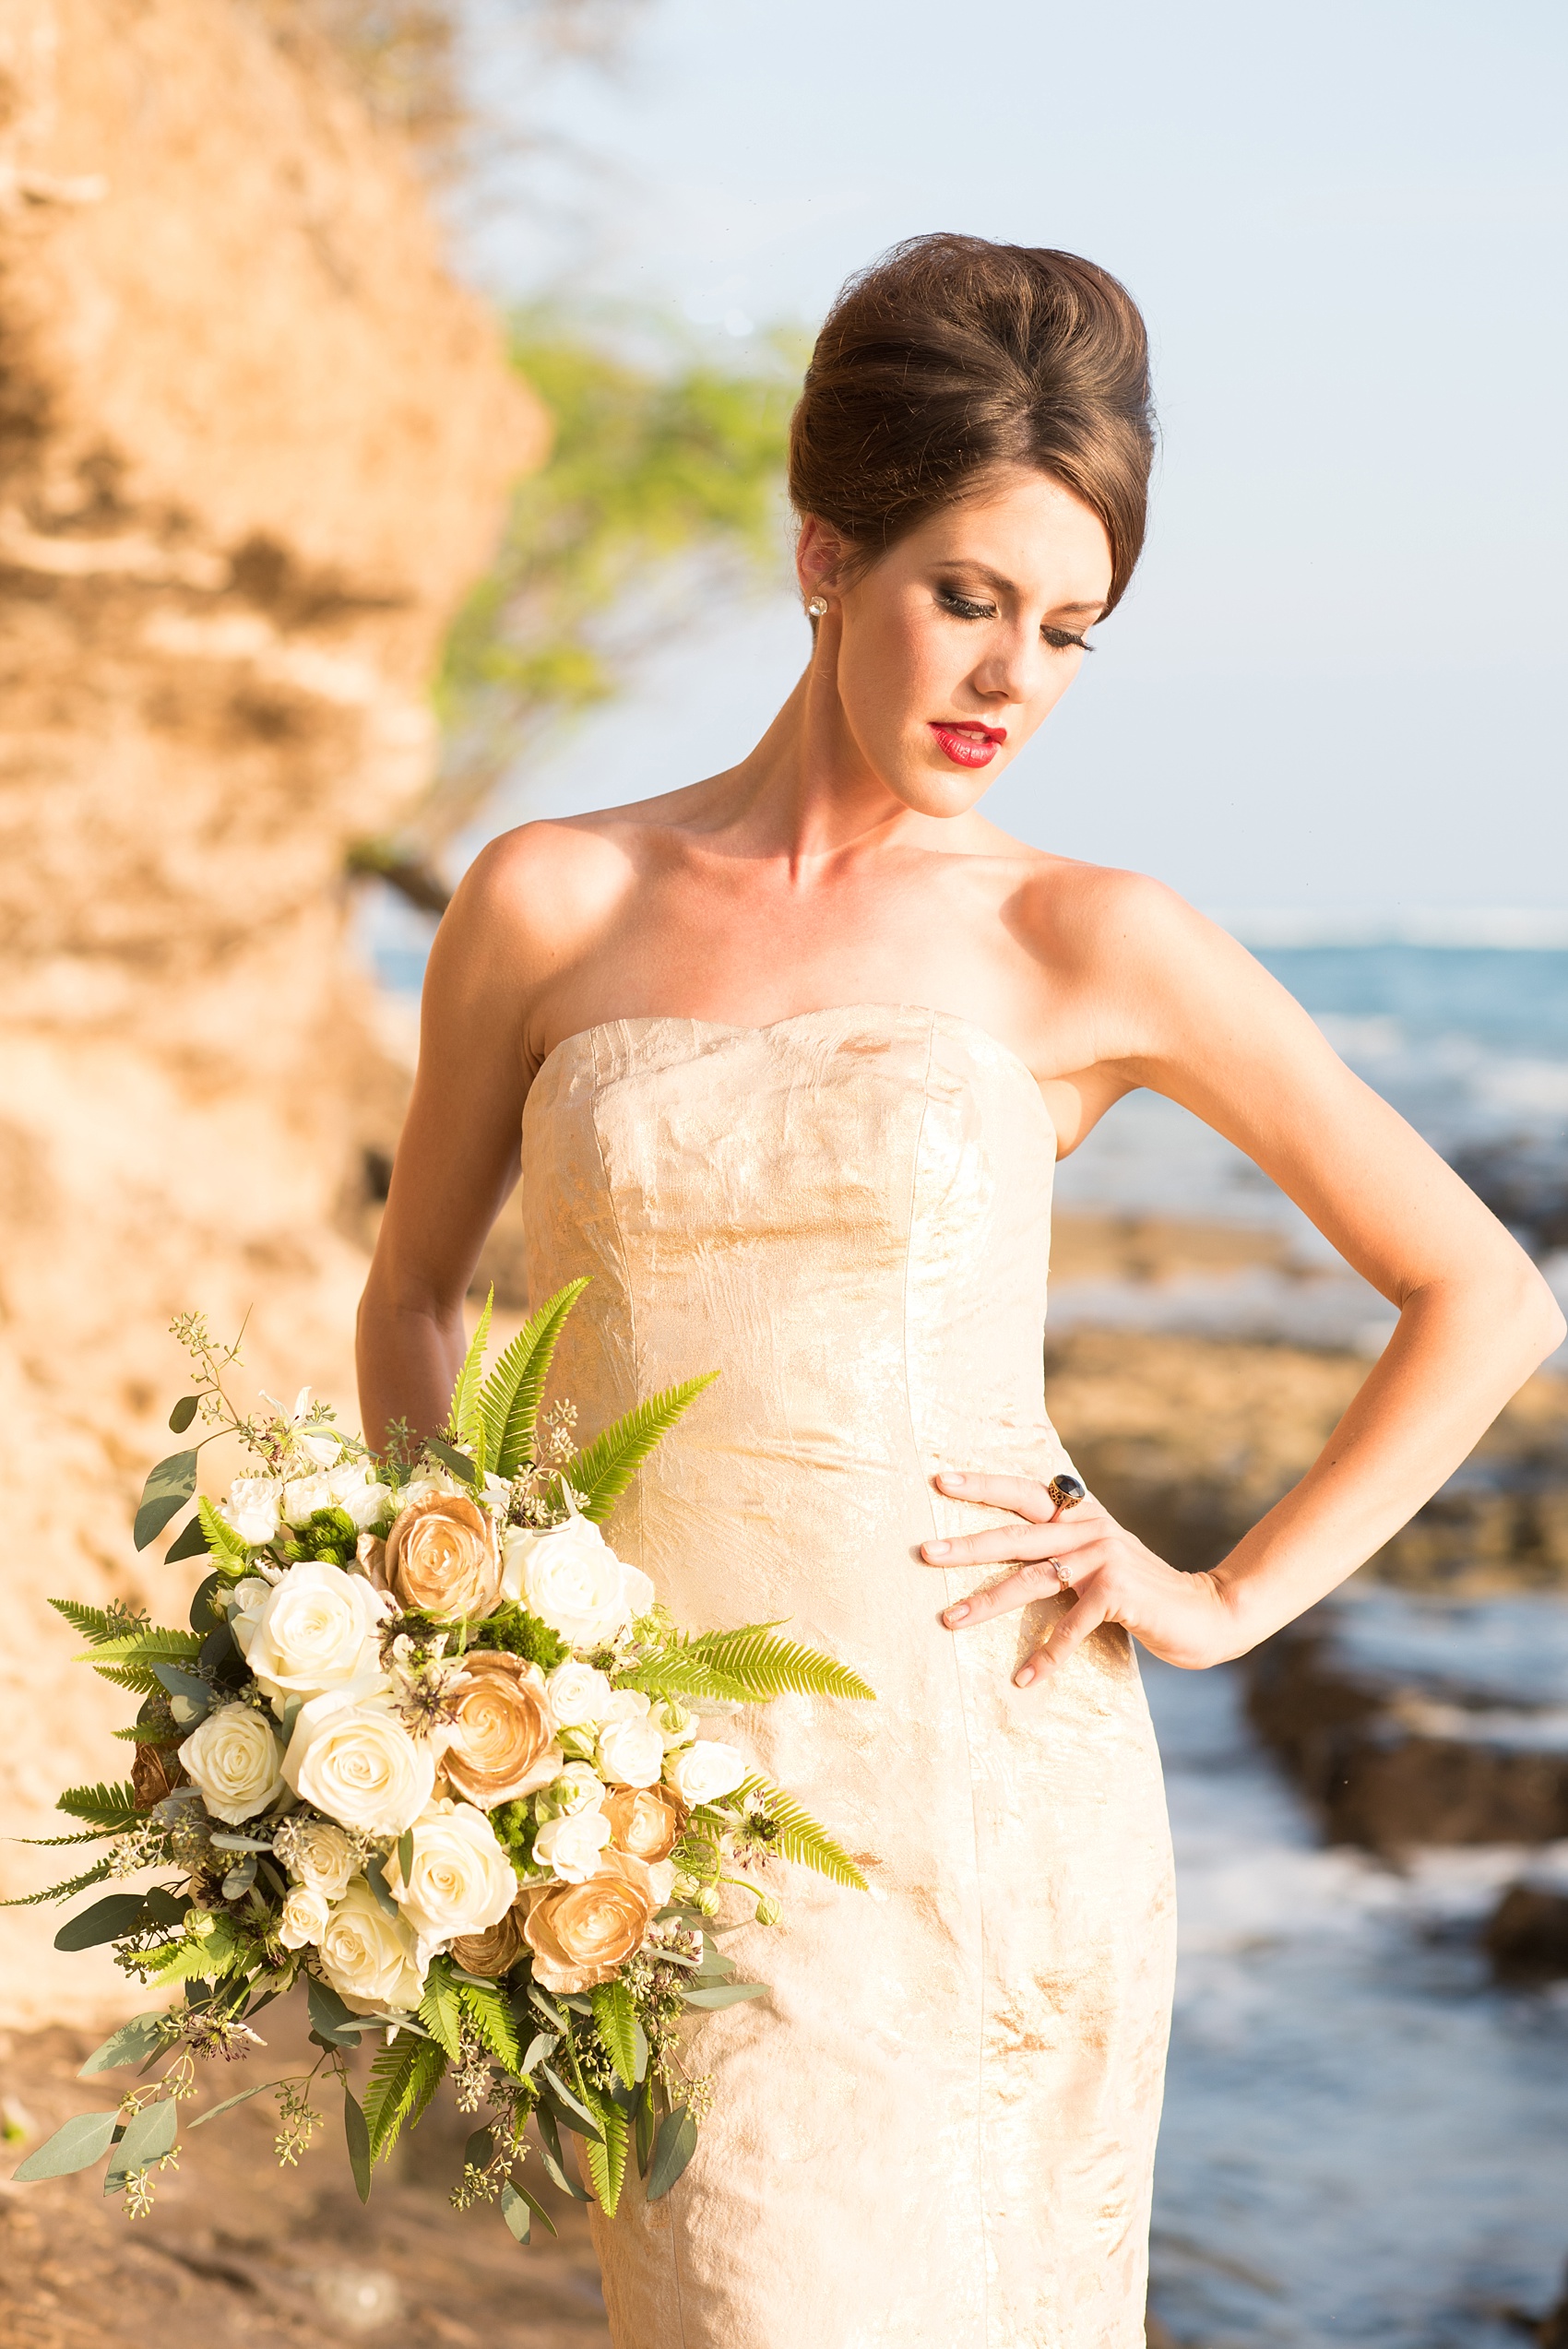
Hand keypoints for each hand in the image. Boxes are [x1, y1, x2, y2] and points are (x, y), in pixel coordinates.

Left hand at [921, 1471, 1237, 1688]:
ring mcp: (1105, 1558)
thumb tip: (1009, 1553)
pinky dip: (1045, 1655)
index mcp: (1082, 1516)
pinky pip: (1071, 1627)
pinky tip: (1023, 1678)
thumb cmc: (1143, 1593)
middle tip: (924, 1552)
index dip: (983, 1486)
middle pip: (1017, 1535)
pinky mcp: (1118, 1593)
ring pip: (1034, 1580)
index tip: (939, 1481)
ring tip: (949, 1620)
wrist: (1208, 1612)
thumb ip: (1064, 1549)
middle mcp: (1091, 1529)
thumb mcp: (1101, 1560)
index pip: (1024, 1492)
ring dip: (988, 1603)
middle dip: (967, 1545)